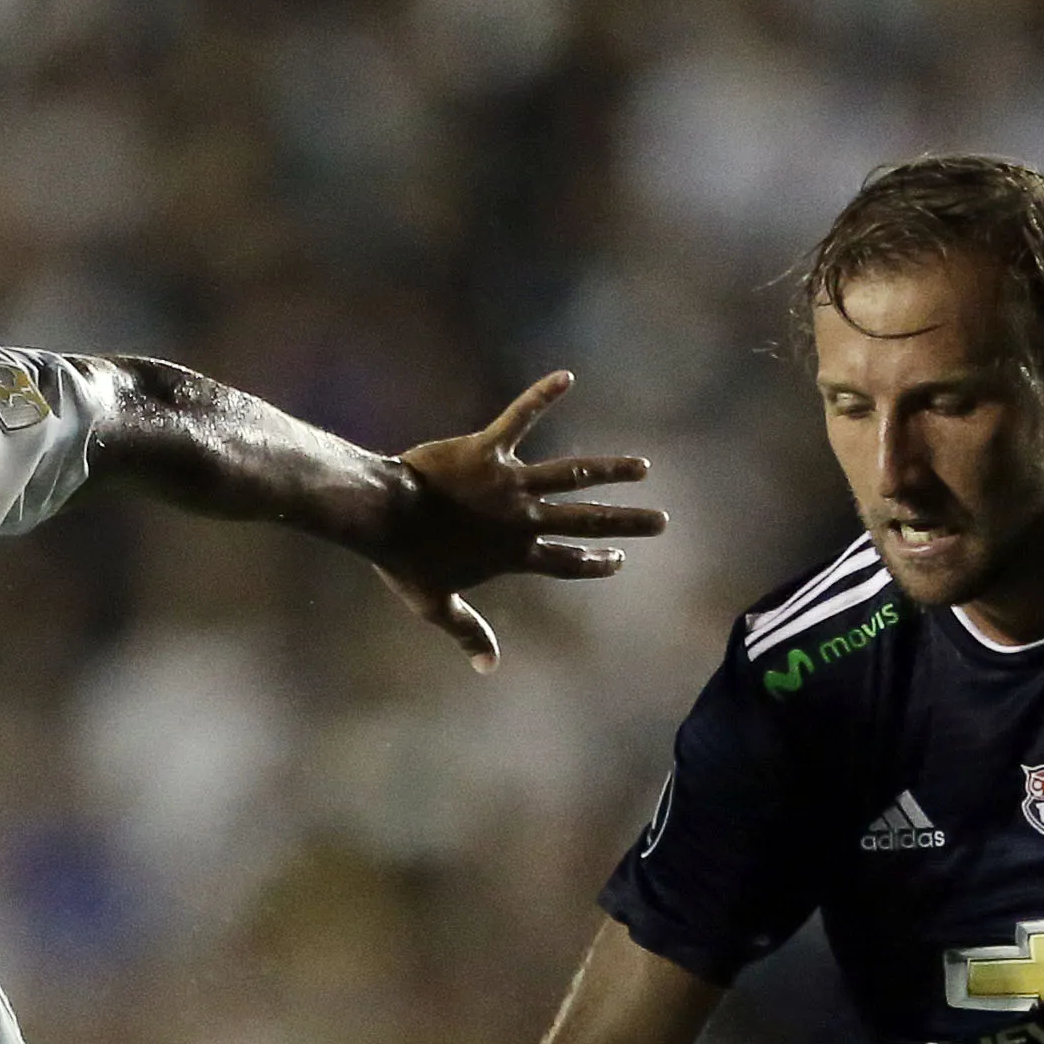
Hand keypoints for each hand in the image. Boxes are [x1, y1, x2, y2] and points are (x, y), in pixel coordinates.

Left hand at [371, 373, 665, 669]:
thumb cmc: (404, 562)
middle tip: (661, 521)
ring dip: (609, 469)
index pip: (565, 563)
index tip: (618, 560)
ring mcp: (509, 483)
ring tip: (641, 467)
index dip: (594, 564)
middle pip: (584, 522)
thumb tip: (488, 667)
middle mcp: (521, 519)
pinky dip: (541, 395)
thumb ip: (468, 632)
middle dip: (625, 522)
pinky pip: (520, 417)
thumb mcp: (436, 605)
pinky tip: (566, 377)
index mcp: (512, 555)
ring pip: (571, 474)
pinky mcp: (488, 450)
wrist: (382, 517)